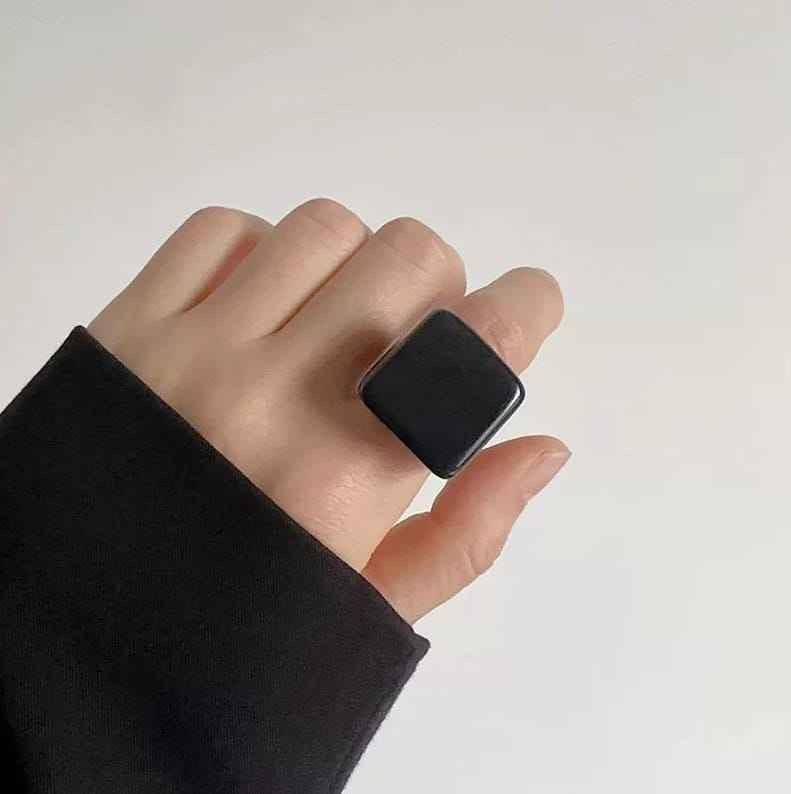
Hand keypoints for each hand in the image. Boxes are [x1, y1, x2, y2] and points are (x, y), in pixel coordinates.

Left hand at [88, 199, 568, 622]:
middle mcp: (271, 399)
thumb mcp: (365, 608)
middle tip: (416, 335)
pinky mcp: (127, 328)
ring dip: (352, 264)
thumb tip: (542, 447)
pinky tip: (263, 306)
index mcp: (342, 481)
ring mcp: (191, 352)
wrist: (75, 631)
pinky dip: (261, 250)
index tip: (529, 307)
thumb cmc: (229, 627)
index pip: (471, 352)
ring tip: (335, 321)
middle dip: (437, 287)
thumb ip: (468, 531)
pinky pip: (221, 230)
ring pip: (322, 227)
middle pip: (408, 256)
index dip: (527, 309)